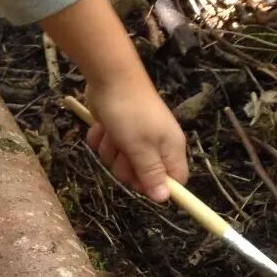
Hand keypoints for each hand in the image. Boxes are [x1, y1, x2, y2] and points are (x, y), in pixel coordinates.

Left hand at [86, 79, 188, 200]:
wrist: (109, 77)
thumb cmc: (130, 113)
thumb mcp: (141, 147)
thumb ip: (151, 173)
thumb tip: (164, 199)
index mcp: (171, 148)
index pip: (175, 180)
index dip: (157, 186)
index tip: (140, 183)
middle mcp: (156, 144)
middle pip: (142, 175)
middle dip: (126, 167)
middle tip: (123, 151)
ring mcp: (135, 137)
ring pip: (120, 162)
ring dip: (111, 151)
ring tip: (112, 133)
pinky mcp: (117, 130)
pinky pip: (108, 147)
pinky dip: (101, 139)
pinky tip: (102, 126)